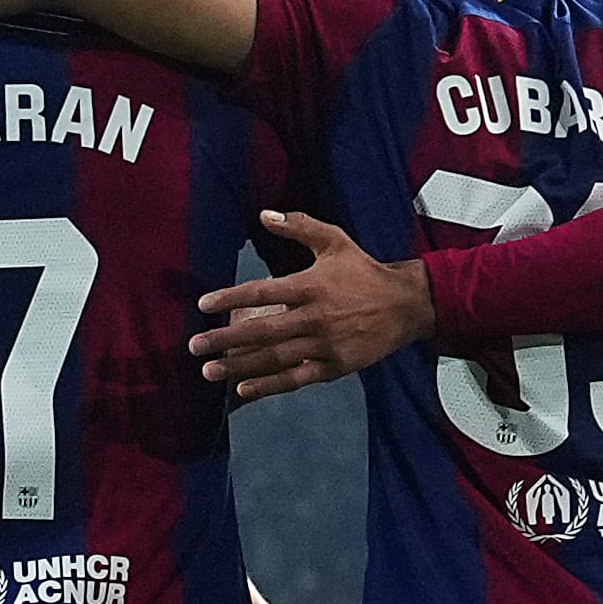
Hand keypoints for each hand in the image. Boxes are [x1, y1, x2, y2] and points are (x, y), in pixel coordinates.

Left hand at [191, 210, 435, 399]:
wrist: (407, 305)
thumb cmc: (365, 271)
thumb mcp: (335, 241)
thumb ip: (299, 226)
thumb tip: (265, 214)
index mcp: (310, 285)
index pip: (261, 291)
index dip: (230, 297)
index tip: (203, 305)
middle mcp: (313, 317)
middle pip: (261, 330)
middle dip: (224, 339)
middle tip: (195, 346)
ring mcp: (323, 344)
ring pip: (274, 358)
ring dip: (239, 366)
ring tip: (209, 372)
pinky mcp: (334, 366)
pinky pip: (296, 378)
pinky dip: (269, 385)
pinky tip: (243, 389)